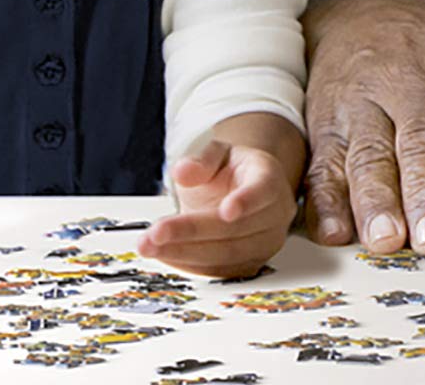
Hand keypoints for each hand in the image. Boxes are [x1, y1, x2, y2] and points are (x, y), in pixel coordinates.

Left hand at [139, 128, 298, 278]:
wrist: (242, 192)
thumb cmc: (231, 172)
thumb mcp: (217, 154)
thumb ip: (202, 161)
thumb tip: (182, 172)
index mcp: (268, 179)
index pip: (263, 191)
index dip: (246, 201)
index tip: (226, 211)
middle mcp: (274, 215)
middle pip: (236, 229)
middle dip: (193, 232)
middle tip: (156, 232)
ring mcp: (265, 243)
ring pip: (227, 255)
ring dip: (185, 253)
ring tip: (150, 246)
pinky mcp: (250, 264)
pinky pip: (220, 271)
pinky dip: (189, 264)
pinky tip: (164, 254)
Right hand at [302, 0, 424, 254]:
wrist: (360, 15)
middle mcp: (411, 79)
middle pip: (422, 141)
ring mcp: (361, 99)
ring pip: (368, 154)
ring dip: (376, 201)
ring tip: (385, 240)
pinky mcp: (322, 121)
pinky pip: (321, 163)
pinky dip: (325, 201)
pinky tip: (335, 231)